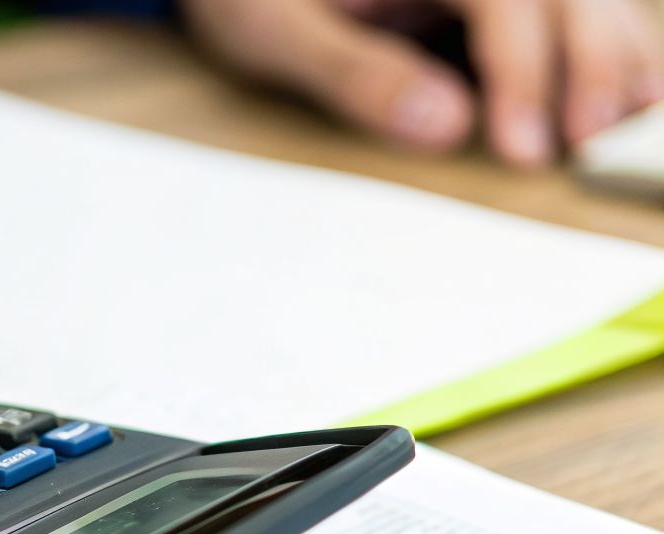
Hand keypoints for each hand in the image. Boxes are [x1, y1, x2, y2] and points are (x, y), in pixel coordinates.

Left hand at [180, 0, 663, 166]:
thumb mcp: (279, 34)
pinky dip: (603, 47)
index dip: (524, 73)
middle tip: (589, 145)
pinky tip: (633, 93)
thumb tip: (443, 125)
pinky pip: (569, 8)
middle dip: (591, 65)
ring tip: (633, 123)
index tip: (526, 146)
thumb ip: (355, 74)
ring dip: (615, 54)